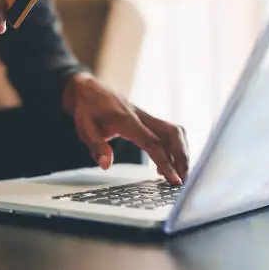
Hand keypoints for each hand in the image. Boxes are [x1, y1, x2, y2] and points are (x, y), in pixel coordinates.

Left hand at [63, 73, 188, 184]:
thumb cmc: (87, 109)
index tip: (175, 179)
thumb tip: (106, 165)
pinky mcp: (147, 120)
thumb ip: (96, 146)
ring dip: (181, 152)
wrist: (89, 89)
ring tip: (179, 175)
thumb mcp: (85, 128)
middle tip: (183, 180)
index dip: (166, 162)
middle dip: (182, 157)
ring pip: (173, 131)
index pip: (152, 143)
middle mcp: (141, 117)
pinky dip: (173, 148)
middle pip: (172, 134)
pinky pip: (167, 132)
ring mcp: (146, 117)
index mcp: (126, 121)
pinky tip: (165, 165)